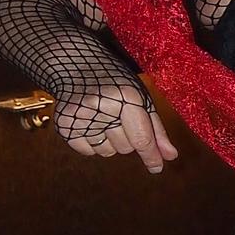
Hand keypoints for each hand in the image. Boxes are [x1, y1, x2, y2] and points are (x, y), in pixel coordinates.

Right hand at [55, 77, 178, 173]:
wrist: (76, 66)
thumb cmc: (116, 85)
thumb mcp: (141, 99)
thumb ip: (156, 129)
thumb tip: (170, 157)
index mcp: (126, 97)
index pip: (141, 138)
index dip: (151, 156)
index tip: (157, 168)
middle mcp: (102, 106)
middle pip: (126, 148)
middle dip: (127, 138)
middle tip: (118, 117)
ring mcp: (80, 116)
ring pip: (108, 152)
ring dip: (109, 140)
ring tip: (103, 116)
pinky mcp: (65, 126)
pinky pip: (89, 152)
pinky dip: (92, 142)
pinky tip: (89, 121)